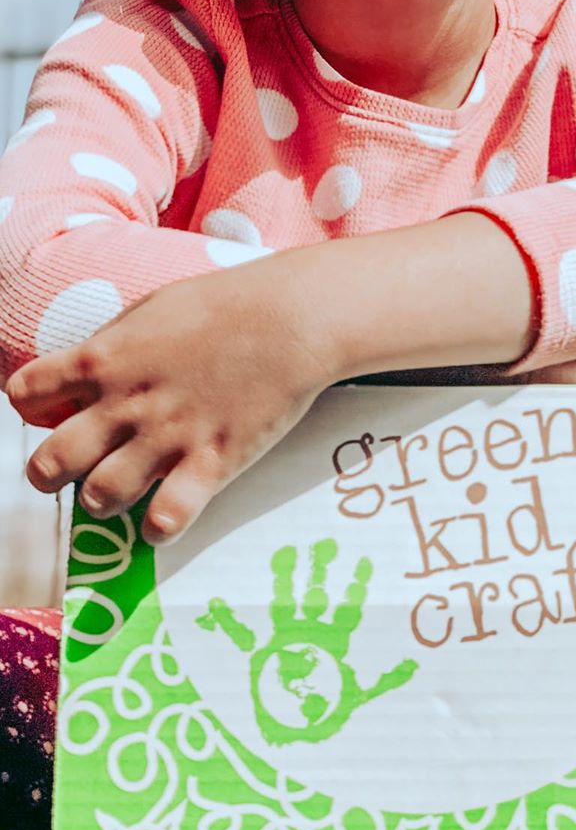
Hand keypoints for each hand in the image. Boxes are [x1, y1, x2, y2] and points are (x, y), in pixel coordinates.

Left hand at [5, 258, 340, 544]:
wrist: (293, 316)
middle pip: (48, 463)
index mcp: (103, 358)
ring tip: (122, 487)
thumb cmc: (227, 303)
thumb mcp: (153, 307)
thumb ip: (112, 343)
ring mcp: (167, 437)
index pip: (24, 394)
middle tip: (70, 467)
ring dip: (102, 498)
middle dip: (48, 473)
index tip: (55, 411)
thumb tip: (83, 372)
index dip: (32, 407)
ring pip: (99, 497)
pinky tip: (165, 512)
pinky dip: (159, 526)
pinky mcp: (211, 463)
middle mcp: (124, 403)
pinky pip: (167, 519)